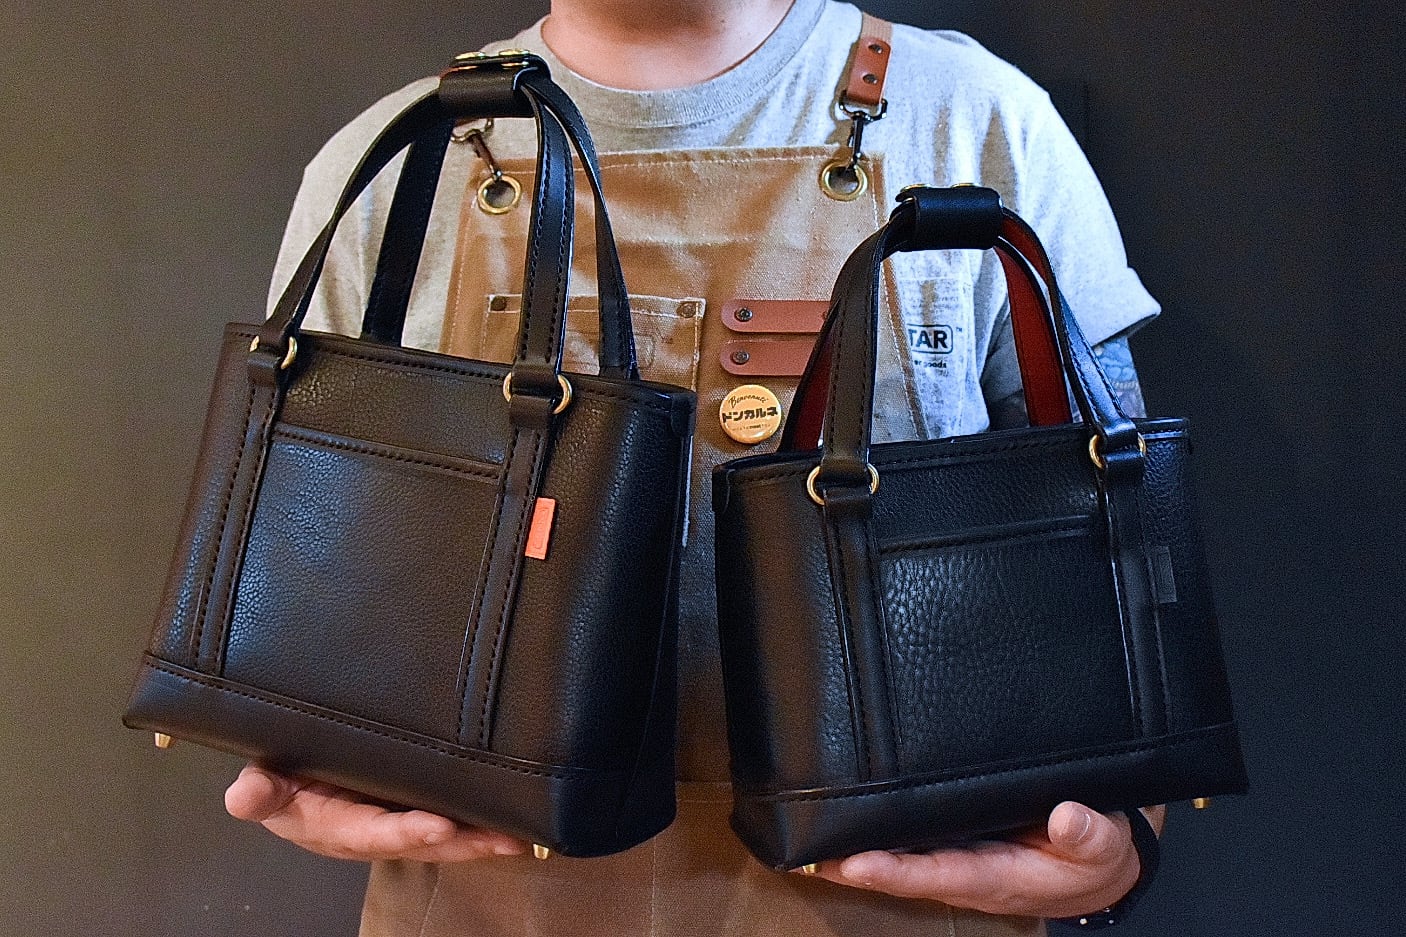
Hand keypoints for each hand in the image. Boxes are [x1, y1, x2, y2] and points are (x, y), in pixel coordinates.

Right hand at [224, 763, 529, 861]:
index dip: (407, 831)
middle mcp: (374, 831)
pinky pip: (451, 816)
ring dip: (481, 838)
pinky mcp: (415, 805)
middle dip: (464, 843)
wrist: (287, 781)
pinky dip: (481, 822)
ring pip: (445, 835)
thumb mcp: (264, 785)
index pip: (375, 832)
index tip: (440, 826)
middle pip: (424, 842)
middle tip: (506, 840)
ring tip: (521, 836)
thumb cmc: (279, 782)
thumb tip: (244, 797)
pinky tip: (516, 820)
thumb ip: (260, 791)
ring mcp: (397, 822)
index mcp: (338, 828)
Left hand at [808, 802, 1163, 918]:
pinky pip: (907, 832)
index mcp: (997, 877)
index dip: (893, 871)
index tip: (851, 864)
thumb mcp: (1104, 847)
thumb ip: (1089, 836)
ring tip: (803, 831)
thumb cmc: (1094, 854)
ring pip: (896, 851)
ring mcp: (954, 850)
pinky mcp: (950, 831)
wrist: (1095, 856)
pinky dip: (873, 825)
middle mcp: (964, 867)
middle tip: (803, 849)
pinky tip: (841, 810)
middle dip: (850, 863)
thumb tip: (1067, 817)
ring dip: (852, 846)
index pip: (936, 876)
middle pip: (899, 868)